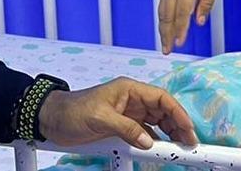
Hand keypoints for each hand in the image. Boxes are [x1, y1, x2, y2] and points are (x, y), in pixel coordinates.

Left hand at [37, 77, 197, 149]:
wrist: (51, 119)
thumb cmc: (71, 110)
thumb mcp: (100, 118)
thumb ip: (126, 129)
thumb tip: (148, 141)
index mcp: (128, 89)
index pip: (161, 98)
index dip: (178, 112)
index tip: (188, 128)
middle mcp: (131, 100)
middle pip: (163, 111)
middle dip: (178, 125)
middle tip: (189, 142)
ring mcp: (128, 114)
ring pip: (157, 123)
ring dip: (169, 134)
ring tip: (180, 148)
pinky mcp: (122, 128)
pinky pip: (145, 134)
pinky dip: (155, 142)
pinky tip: (161, 150)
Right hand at [157, 0, 219, 53]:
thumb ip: (206, 3)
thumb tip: (200, 22)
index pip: (182, 14)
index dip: (180, 30)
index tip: (179, 43)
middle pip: (168, 17)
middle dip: (167, 35)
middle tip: (167, 50)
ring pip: (162, 12)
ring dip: (162, 29)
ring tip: (164, 43)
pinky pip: (161, 5)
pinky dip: (161, 18)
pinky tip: (164, 26)